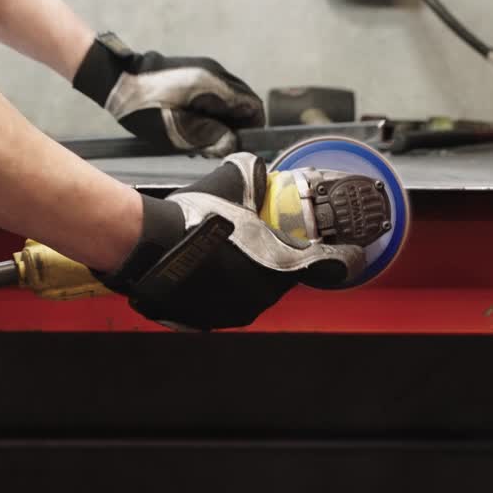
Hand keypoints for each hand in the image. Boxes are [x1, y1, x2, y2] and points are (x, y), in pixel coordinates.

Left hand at [73, 33, 264, 156]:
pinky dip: (209, 111)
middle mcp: (215, 72)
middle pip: (242, 102)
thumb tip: (234, 144)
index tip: (241, 147)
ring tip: (199, 140)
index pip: (252, 106)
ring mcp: (204, 68)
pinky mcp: (192, 71)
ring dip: (221, 120)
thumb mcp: (178, 132)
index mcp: (215, 84)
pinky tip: (190, 125)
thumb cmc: (143, 107)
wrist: (114, 79)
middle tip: (216, 147)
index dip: (252, 129)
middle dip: (235, 127)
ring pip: (227, 99)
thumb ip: (211, 139)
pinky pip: (212, 93)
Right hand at [99, 154, 366, 330]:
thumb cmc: (195, 215)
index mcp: (279, 267)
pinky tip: (205, 269)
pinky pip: (225, 304)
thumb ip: (255, 178)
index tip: (343, 252)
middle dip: (276, 260)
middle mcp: (262, 298)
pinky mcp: (208, 322)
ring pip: (253, 293)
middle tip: (259, 240)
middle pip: (283, 278)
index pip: (326, 266)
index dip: (337, 256)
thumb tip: (261, 170)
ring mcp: (234, 313)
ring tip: (225, 253)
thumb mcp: (232, 181)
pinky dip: (221, 289)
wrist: (148, 246)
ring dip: (247, 276)